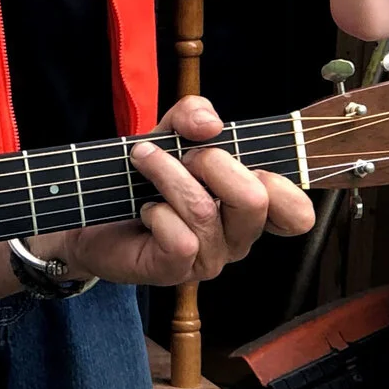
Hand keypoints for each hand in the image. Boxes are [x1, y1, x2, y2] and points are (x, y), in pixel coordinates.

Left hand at [61, 96, 314, 287]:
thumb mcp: (170, 132)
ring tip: (145, 160)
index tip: (246, 157)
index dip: (285, 185)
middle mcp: (237, 237)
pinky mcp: (175, 272)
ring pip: (206, 212)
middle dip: (213, 162)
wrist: (90, 210)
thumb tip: (211, 125)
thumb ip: (193, 116)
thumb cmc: (143, 175)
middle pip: (256, 201)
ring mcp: (209, 259)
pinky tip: (145, 208)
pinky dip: (157, 212)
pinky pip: (181, 240)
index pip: (298, 214)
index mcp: (250, 207)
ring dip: (169, 174)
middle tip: (183, 154)